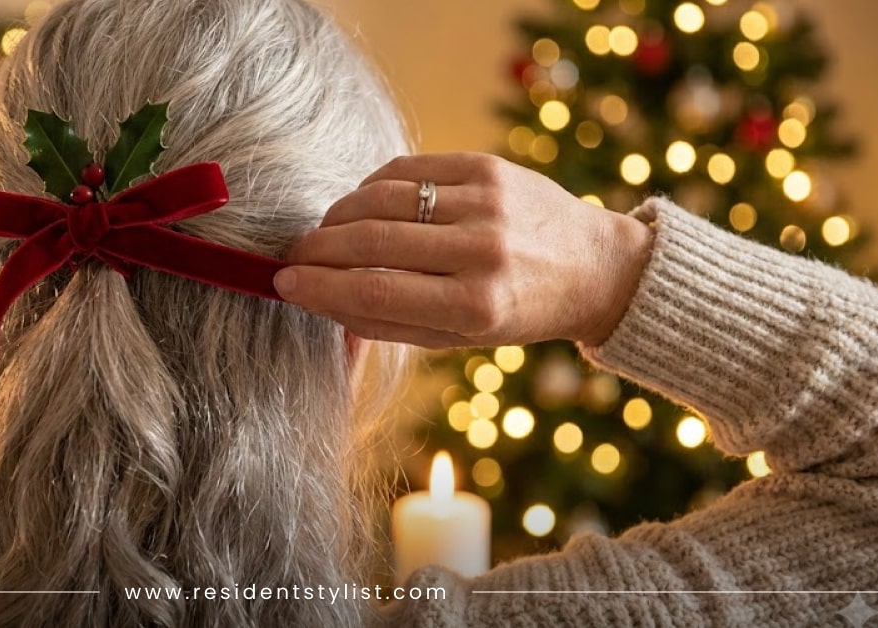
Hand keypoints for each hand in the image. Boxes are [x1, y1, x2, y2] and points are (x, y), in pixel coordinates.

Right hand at [272, 153, 654, 348]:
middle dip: (317, 249)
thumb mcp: (459, 337)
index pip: (373, 291)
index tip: (284, 284)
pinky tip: (361, 205)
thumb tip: (320, 301)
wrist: (593, 266)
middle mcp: (482, 251)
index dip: (318, 287)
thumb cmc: (518, 310)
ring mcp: (486, 202)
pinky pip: (406, 169)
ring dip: (337, 215)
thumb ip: (389, 322)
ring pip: (381, 198)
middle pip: (370, 242)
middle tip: (292, 257)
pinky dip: (371, 187)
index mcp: (477, 306)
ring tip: (324, 233)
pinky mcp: (487, 167)